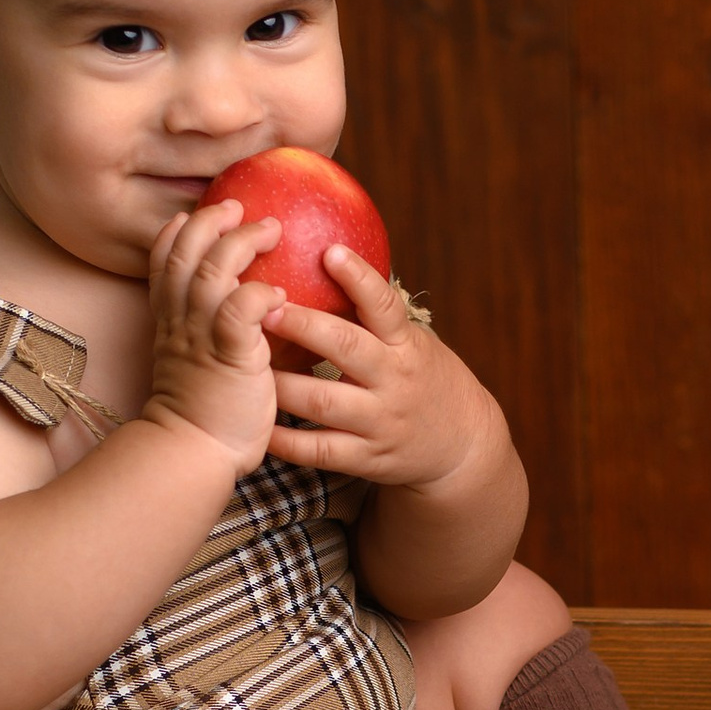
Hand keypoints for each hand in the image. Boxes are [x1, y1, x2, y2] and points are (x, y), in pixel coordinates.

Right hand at [143, 199, 281, 470]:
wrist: (194, 454)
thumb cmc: (207, 415)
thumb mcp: (199, 363)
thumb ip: (211, 333)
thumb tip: (242, 309)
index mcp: (170, 322)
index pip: (163, 263)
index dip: (177, 233)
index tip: (194, 215)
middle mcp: (179, 322)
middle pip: (184, 252)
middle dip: (210, 221)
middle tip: (238, 206)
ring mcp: (201, 336)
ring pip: (212, 270)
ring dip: (242, 243)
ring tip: (271, 229)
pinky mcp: (229, 355)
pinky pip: (241, 307)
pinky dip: (261, 292)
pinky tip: (281, 292)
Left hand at [265, 247, 503, 493]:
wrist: (463, 446)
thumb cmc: (423, 380)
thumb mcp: (412, 343)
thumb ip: (374, 316)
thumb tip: (324, 259)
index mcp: (406, 345)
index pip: (385, 306)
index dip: (359, 278)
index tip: (330, 251)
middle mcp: (395, 381)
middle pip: (347, 348)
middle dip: (304, 326)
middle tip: (264, 307)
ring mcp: (381, 422)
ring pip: (323, 401)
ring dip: (282, 384)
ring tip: (247, 366)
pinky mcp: (368, 458)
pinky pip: (319, 451)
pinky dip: (285, 441)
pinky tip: (259, 425)